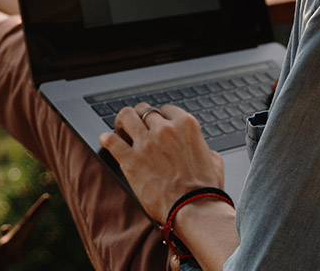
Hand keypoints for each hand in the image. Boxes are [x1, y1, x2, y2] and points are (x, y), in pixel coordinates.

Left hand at [98, 102, 225, 222]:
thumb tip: (196, 146)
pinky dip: (106, 139)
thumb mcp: (213, 159)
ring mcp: (146, 143)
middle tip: (136, 126)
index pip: (166, 110)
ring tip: (120, 129)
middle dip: (140, 117)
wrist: (194, 208)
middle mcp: (165, 129)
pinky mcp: (131, 159)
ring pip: (126, 116)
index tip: (155, 125)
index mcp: (186, 125)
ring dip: (122, 122)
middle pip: (144, 110)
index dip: (159, 118)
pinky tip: (106, 141)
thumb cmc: (206, 189)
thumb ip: (201, 146)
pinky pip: (111, 140)